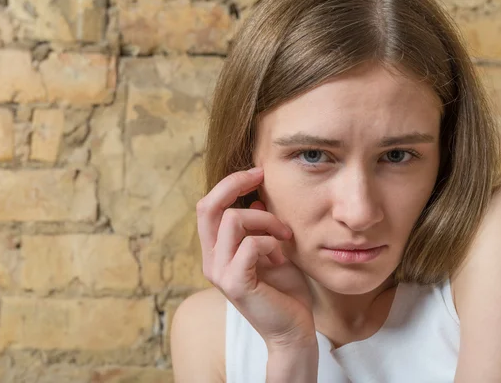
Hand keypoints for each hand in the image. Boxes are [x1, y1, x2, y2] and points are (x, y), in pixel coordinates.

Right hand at [197, 167, 315, 348]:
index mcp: (216, 251)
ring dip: (266, 221)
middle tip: (261, 176)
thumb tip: (254, 199)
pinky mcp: (235, 284)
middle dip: (234, 184)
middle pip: (207, 207)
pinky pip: (251, 245)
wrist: (293, 329)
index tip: (257, 172)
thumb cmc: (285, 290)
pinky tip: (282, 259)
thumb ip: (259, 227)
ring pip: (233, 221)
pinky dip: (272, 243)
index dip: (229, 183)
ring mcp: (220, 273)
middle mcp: (211, 261)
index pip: (207, 207)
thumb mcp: (273, 249)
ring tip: (285, 236)